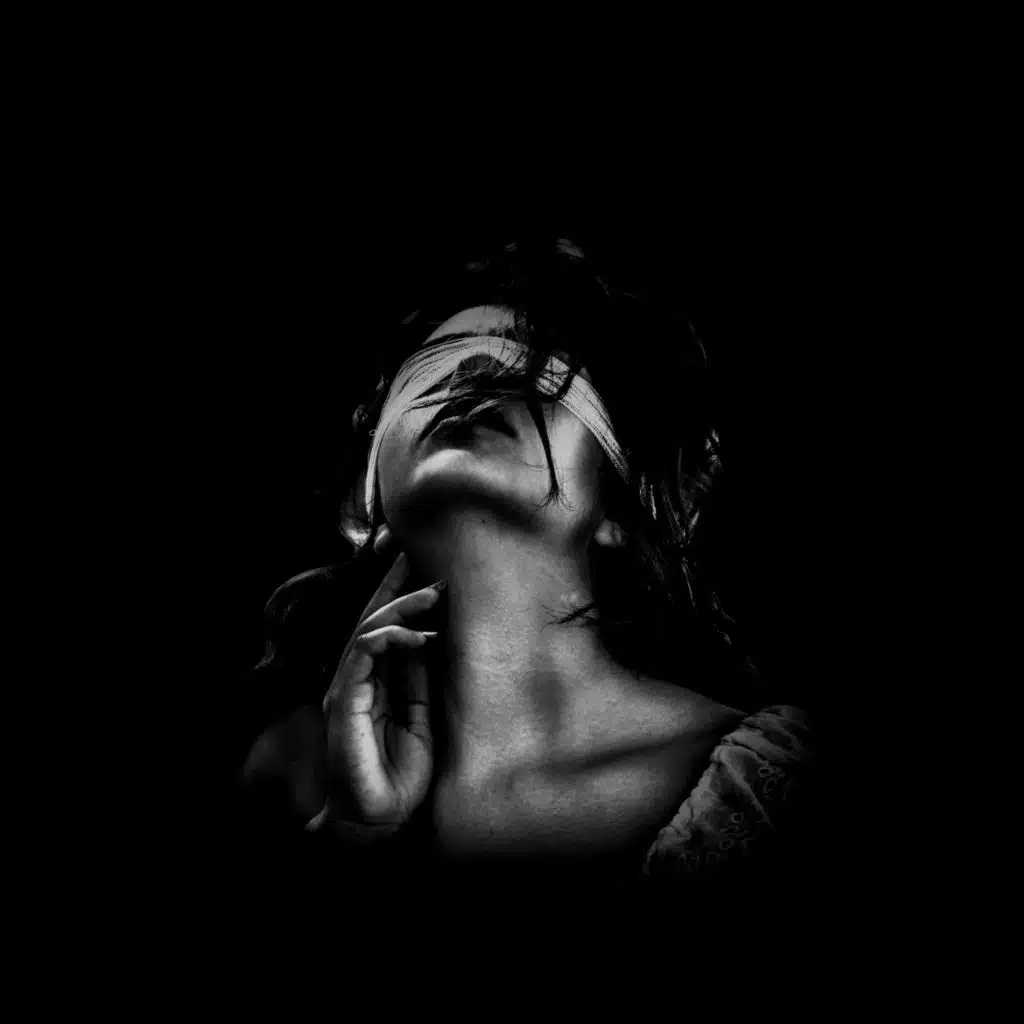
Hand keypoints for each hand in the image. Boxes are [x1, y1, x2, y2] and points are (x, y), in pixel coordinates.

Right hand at [317, 528, 444, 830]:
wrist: (380, 821)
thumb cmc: (400, 777)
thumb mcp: (421, 718)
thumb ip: (418, 679)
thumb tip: (428, 637)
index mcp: (375, 683)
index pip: (384, 630)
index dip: (400, 596)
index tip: (423, 569)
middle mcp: (357, 680)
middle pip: (371, 619)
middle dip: (393, 584)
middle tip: (415, 553)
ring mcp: (347, 688)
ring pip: (368, 629)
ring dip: (402, 606)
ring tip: (434, 593)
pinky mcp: (344, 699)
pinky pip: (364, 653)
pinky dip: (391, 636)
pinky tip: (419, 635)